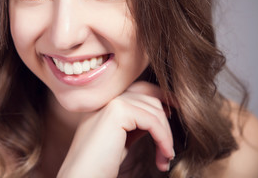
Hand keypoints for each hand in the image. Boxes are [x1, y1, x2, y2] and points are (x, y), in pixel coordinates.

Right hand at [57, 81, 174, 177]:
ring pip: (154, 110)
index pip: (139, 88)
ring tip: (165, 158)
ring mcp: (111, 101)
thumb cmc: (99, 165)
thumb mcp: (122, 138)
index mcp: (105, 101)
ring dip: (166, 136)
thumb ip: (136, 123)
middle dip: (165, 122)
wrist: (81, 177)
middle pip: (150, 97)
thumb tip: (159, 114)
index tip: (175, 109)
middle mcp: (106, 97)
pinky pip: (153, 121)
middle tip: (168, 150)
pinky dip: (164, 139)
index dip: (161, 96)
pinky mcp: (117, 111)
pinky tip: (163, 156)